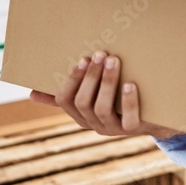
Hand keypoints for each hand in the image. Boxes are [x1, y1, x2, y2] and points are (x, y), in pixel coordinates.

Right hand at [30, 51, 180, 139]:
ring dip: (107, 82)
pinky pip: (128, 119)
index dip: (72, 80)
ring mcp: (112, 129)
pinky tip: (131, 84)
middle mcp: (93, 123)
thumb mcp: (93, 97)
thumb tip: (32, 93)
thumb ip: (67, 95)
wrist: (153, 119)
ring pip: (101, 108)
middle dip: (90, 77)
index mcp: (80, 114)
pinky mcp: (133, 130)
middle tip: (100, 54)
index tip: (82, 59)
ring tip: (114, 60)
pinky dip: (128, 101)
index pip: (65, 100)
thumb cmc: (118, 102)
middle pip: (83, 102)